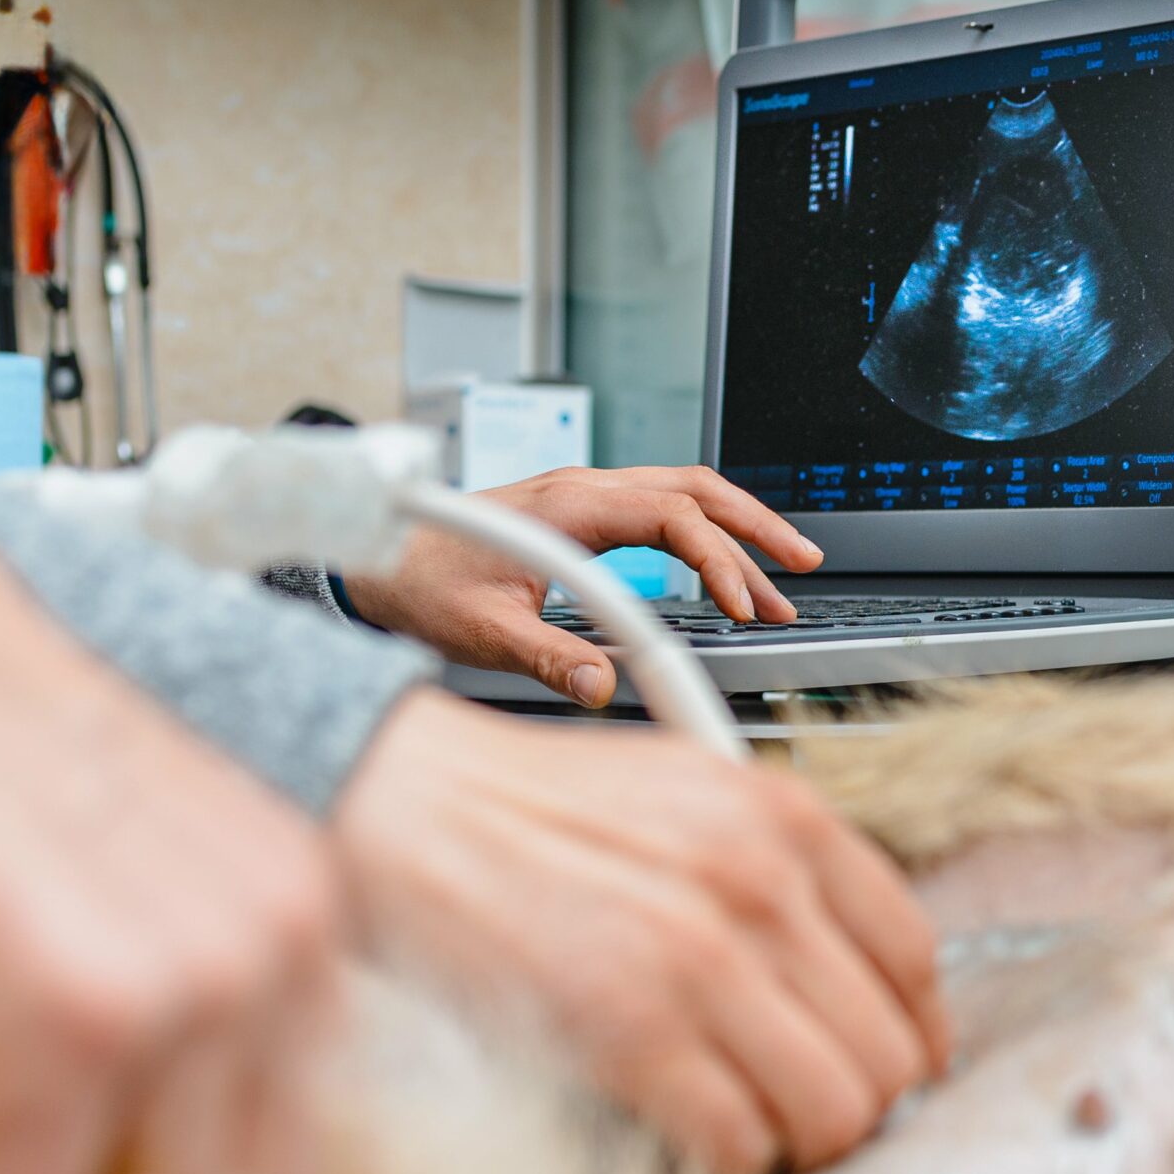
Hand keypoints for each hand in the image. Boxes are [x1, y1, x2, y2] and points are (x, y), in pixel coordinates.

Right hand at [332, 690, 947, 1173]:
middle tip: (803, 1112)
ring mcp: (701, 960)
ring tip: (752, 1132)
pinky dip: (730, 1163)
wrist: (401, 806)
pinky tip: (692, 1139)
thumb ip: (779, 870)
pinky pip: (741, 1144)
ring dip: (799, 1143)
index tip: (892, 1066)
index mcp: (787, 821)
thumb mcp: (689, 796)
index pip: (914, 958)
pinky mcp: (630, 1030)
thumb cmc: (530, 811)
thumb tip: (851, 980)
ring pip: (834, 1111)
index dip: (911, 1032)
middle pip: (887, 1052)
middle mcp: (762, 886)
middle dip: (855, 1101)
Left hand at [343, 465, 823, 708]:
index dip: (720, 561)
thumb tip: (605, 686)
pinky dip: (704, 534)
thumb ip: (546, 658)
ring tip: (784, 576)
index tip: (746, 608)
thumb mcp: (480, 631)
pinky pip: (660, 508)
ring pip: (682, 492)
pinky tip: (722, 572)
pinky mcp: (580, 513)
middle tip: (804, 566)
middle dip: (757, 525)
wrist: (369, 557)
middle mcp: (582, 488)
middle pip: (695, 487)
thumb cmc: (416, 584)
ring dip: (737, 528)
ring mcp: (583, 496)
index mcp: (568, 504)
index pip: (673, 516)